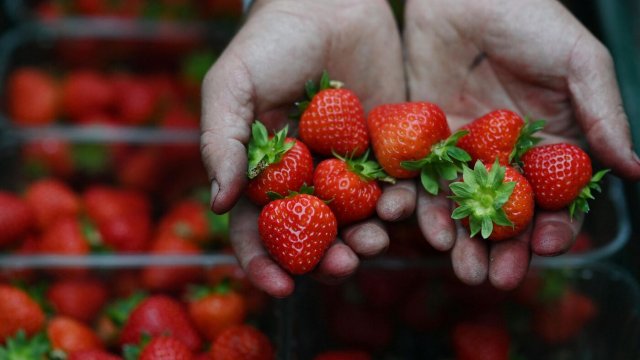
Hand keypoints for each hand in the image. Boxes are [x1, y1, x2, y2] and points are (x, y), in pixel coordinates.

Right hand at [201, 0, 407, 296]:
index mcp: (263, 174)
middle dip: (325, 262)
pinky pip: (395, 188)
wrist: (329, 1)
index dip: (263, 263)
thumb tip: (219, 205)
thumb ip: (221, 143)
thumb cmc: (270, 43)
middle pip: (312, 237)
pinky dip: (400, 206)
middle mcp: (305, 179)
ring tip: (376, 241)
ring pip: (356, 221)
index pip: (257, 230)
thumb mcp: (231, 87)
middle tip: (342, 267)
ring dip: (366, 241)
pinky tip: (402, 208)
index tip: (278, 287)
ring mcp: (348, 168)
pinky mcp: (386, 151)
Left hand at [403, 0, 639, 288]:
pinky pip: (421, 181)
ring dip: (461, 240)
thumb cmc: (529, 16)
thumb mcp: (578, 61)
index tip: (544, 245)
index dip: (553, 226)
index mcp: (550, 143)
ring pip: (463, 207)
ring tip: (458, 266)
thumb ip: (603, 114)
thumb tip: (636, 171)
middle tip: (492, 278)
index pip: (554, 199)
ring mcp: (464, 151)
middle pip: (506, 214)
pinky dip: (420, 206)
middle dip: (502, 249)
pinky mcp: (424, 141)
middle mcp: (506, 155)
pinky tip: (419, 226)